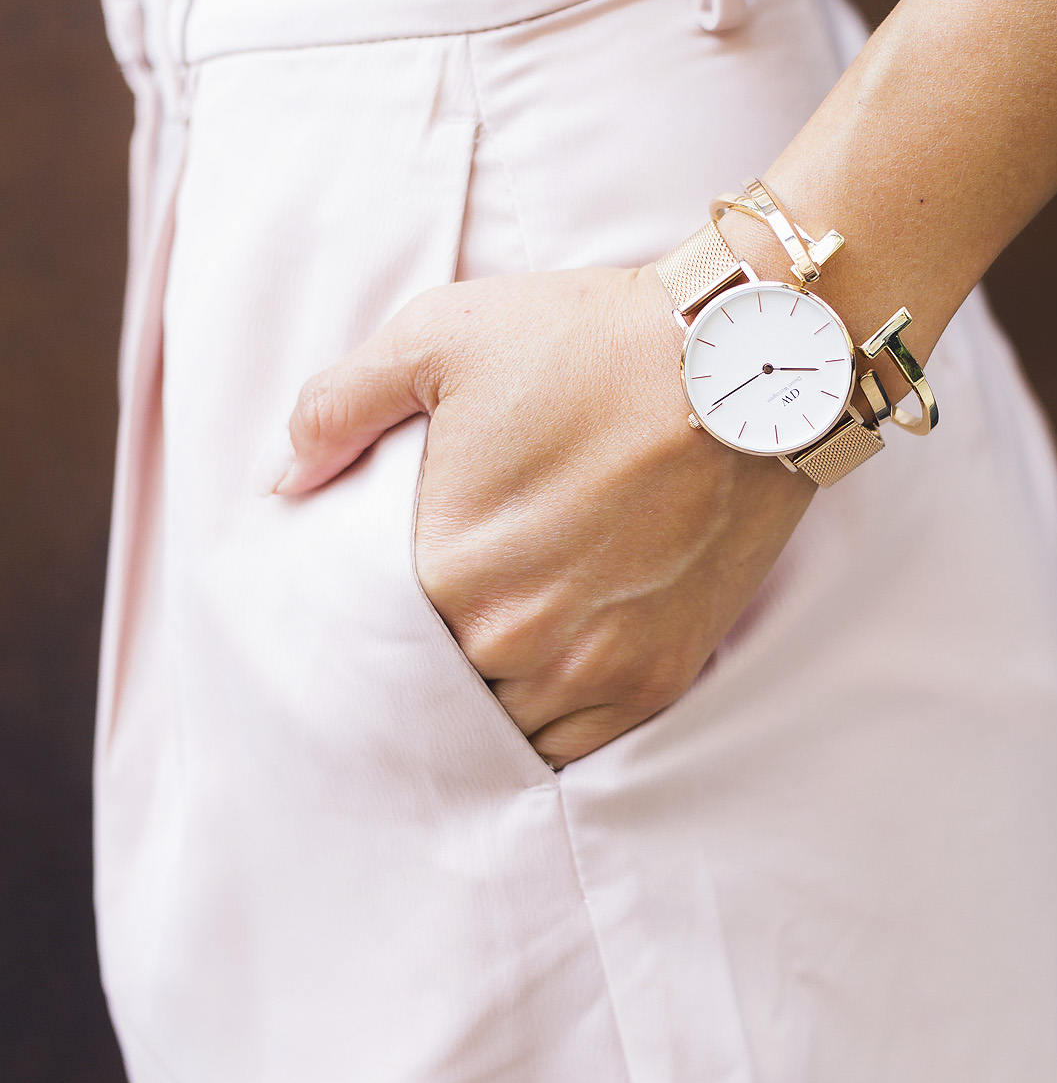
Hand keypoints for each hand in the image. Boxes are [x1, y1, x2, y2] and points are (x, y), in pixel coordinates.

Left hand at [259, 266, 811, 763]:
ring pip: (503, 728)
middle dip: (422, 664)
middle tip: (422, 634)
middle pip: (434, 687)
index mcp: (445, 567)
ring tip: (483, 659)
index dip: (364, 618)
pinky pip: (577, 746)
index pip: (368, 633)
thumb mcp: (440, 336)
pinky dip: (550, 729)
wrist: (747, 360)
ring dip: (486, 702)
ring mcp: (591, 667)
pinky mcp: (656, 677)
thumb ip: (339, 406)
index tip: (373, 600)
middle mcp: (513, 637)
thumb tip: (282, 481)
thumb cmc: (591, 340)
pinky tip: (537, 690)